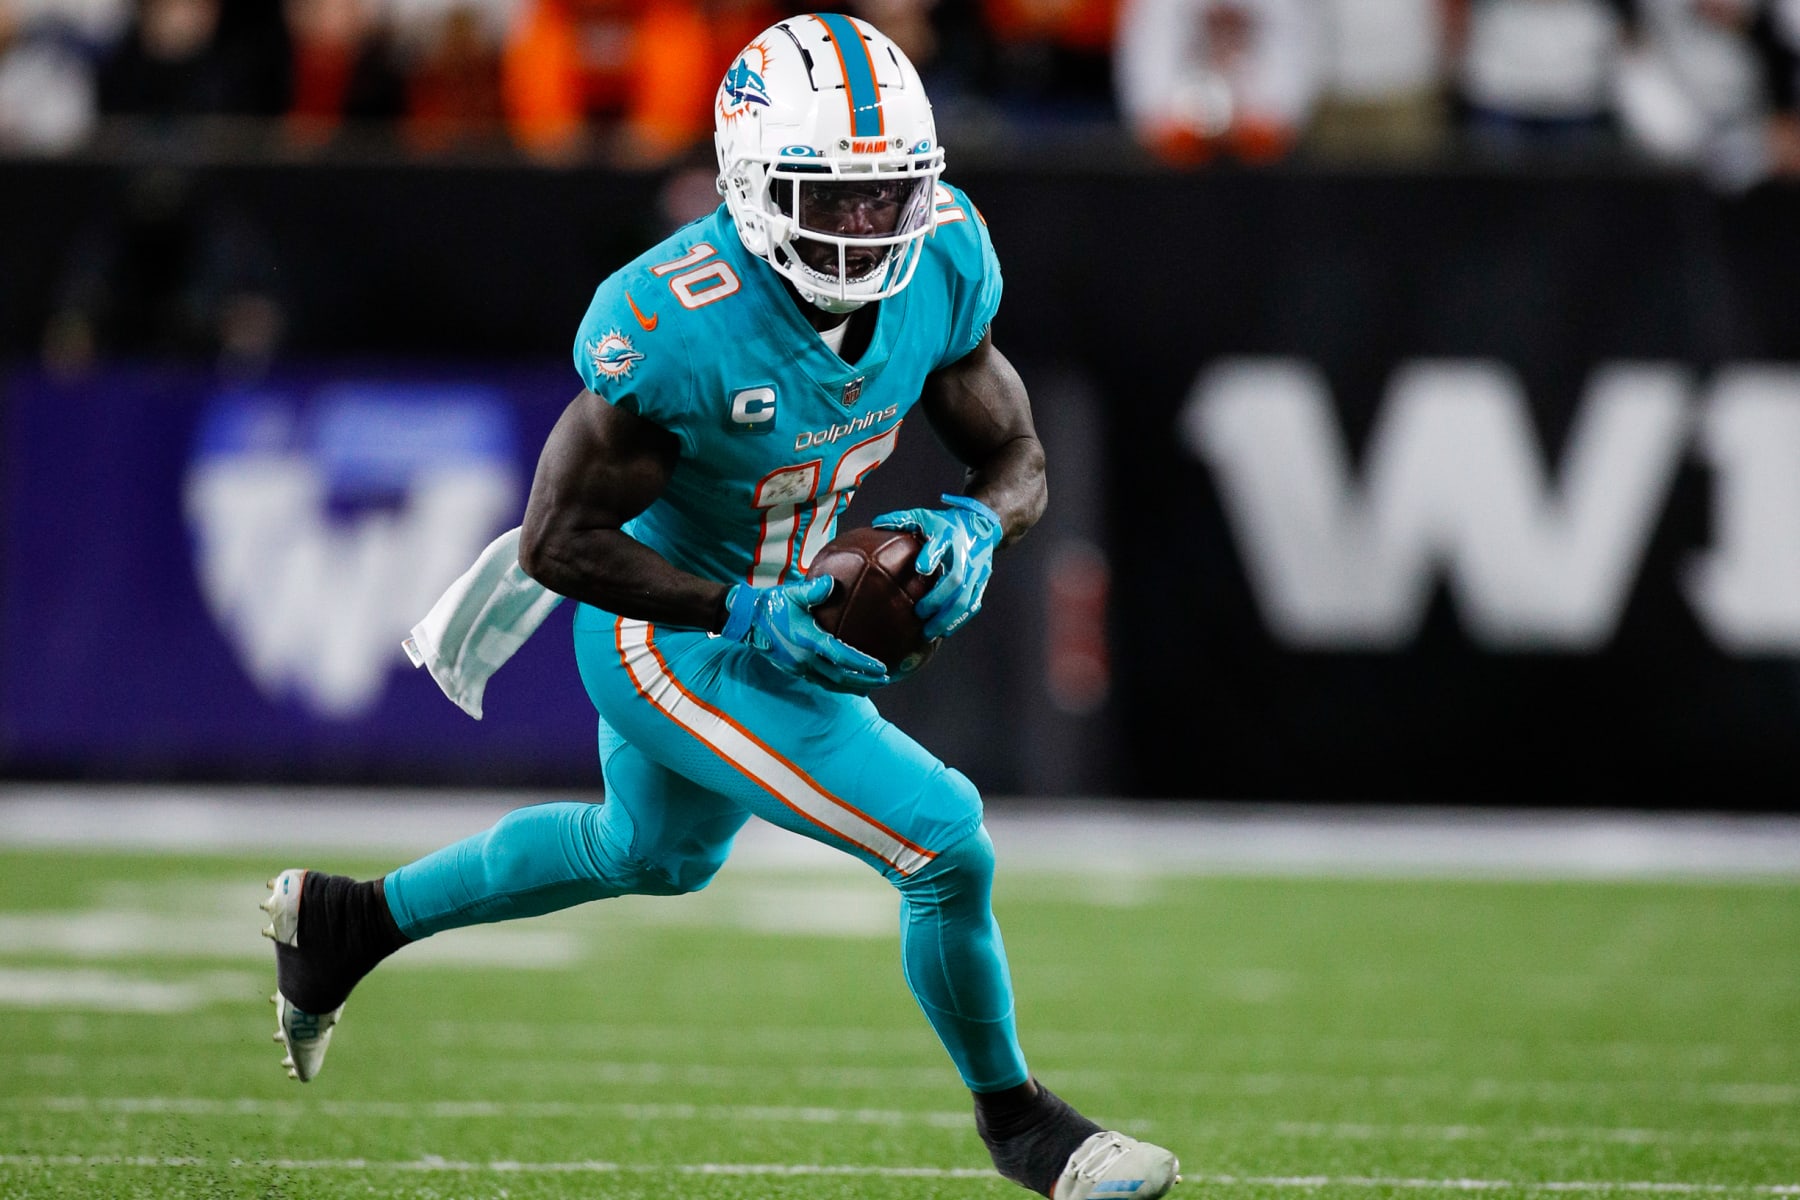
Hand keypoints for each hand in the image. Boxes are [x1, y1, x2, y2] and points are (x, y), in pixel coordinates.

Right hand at [721, 576, 889, 689]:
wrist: (747, 621)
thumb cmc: (771, 604)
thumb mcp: (792, 593)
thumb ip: (812, 590)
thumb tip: (831, 583)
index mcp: (806, 639)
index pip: (840, 656)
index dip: (862, 663)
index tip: (882, 667)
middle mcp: (803, 659)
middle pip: (840, 676)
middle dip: (864, 680)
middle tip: (885, 679)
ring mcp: (798, 667)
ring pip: (830, 684)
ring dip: (852, 686)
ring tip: (871, 686)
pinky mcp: (794, 670)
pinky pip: (821, 682)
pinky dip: (837, 685)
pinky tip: (847, 684)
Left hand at [872, 494, 1002, 639]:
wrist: (982, 525)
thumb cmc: (945, 524)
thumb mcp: (924, 516)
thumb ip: (902, 520)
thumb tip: (877, 524)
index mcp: (948, 535)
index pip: (941, 544)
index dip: (932, 555)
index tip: (921, 568)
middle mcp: (964, 553)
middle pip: (955, 578)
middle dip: (937, 598)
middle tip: (918, 612)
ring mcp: (976, 570)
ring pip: (965, 598)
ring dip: (947, 617)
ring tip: (929, 632)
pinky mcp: (982, 582)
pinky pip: (973, 604)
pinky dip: (959, 620)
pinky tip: (945, 631)